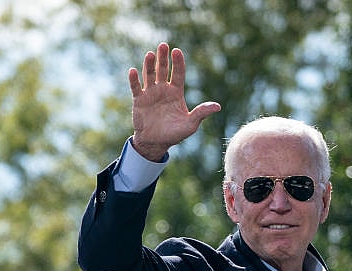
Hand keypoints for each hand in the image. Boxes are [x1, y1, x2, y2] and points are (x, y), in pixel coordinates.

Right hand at [128, 42, 220, 160]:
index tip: (177, 51)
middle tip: (163, 45)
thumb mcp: (190, 124)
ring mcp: (150, 93)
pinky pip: (136, 88)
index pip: (178, 73)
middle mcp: (163, 89)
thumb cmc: (174, 134)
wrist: (155, 143)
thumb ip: (201, 113)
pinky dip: (134, 79)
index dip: (177, 62)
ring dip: (149, 64)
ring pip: (149, 75)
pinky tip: (133, 71)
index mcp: (176, 92)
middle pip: (163, 69)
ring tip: (150, 54)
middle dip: (163, 58)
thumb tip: (218, 106)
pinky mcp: (139, 100)